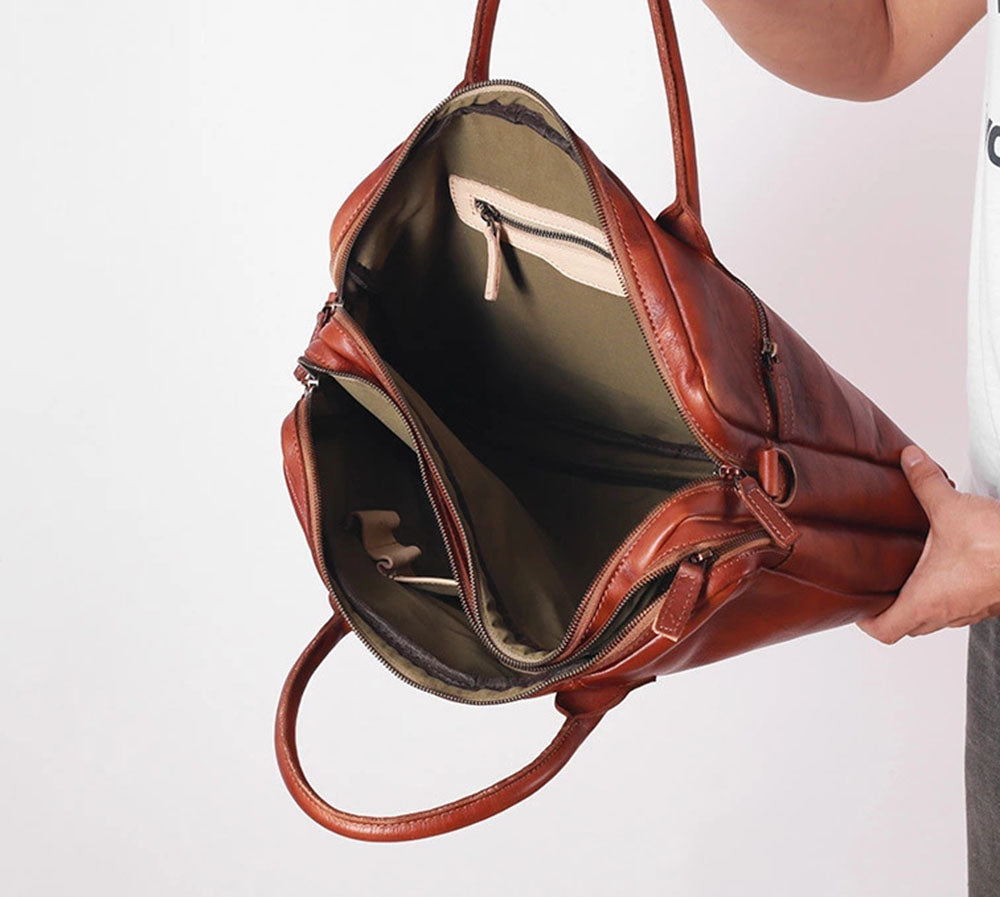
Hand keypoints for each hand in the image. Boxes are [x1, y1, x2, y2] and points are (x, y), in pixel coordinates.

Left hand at [857, 445, 999, 643]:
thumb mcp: (952, 509)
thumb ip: (926, 483)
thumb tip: (910, 460)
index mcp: (926, 599)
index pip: (885, 630)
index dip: (865, 621)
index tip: (857, 605)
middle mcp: (946, 612)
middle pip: (907, 626)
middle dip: (889, 608)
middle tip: (876, 585)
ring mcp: (970, 611)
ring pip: (934, 618)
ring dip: (918, 601)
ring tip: (905, 574)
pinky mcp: (988, 603)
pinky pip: (958, 607)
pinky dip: (945, 594)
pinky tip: (944, 569)